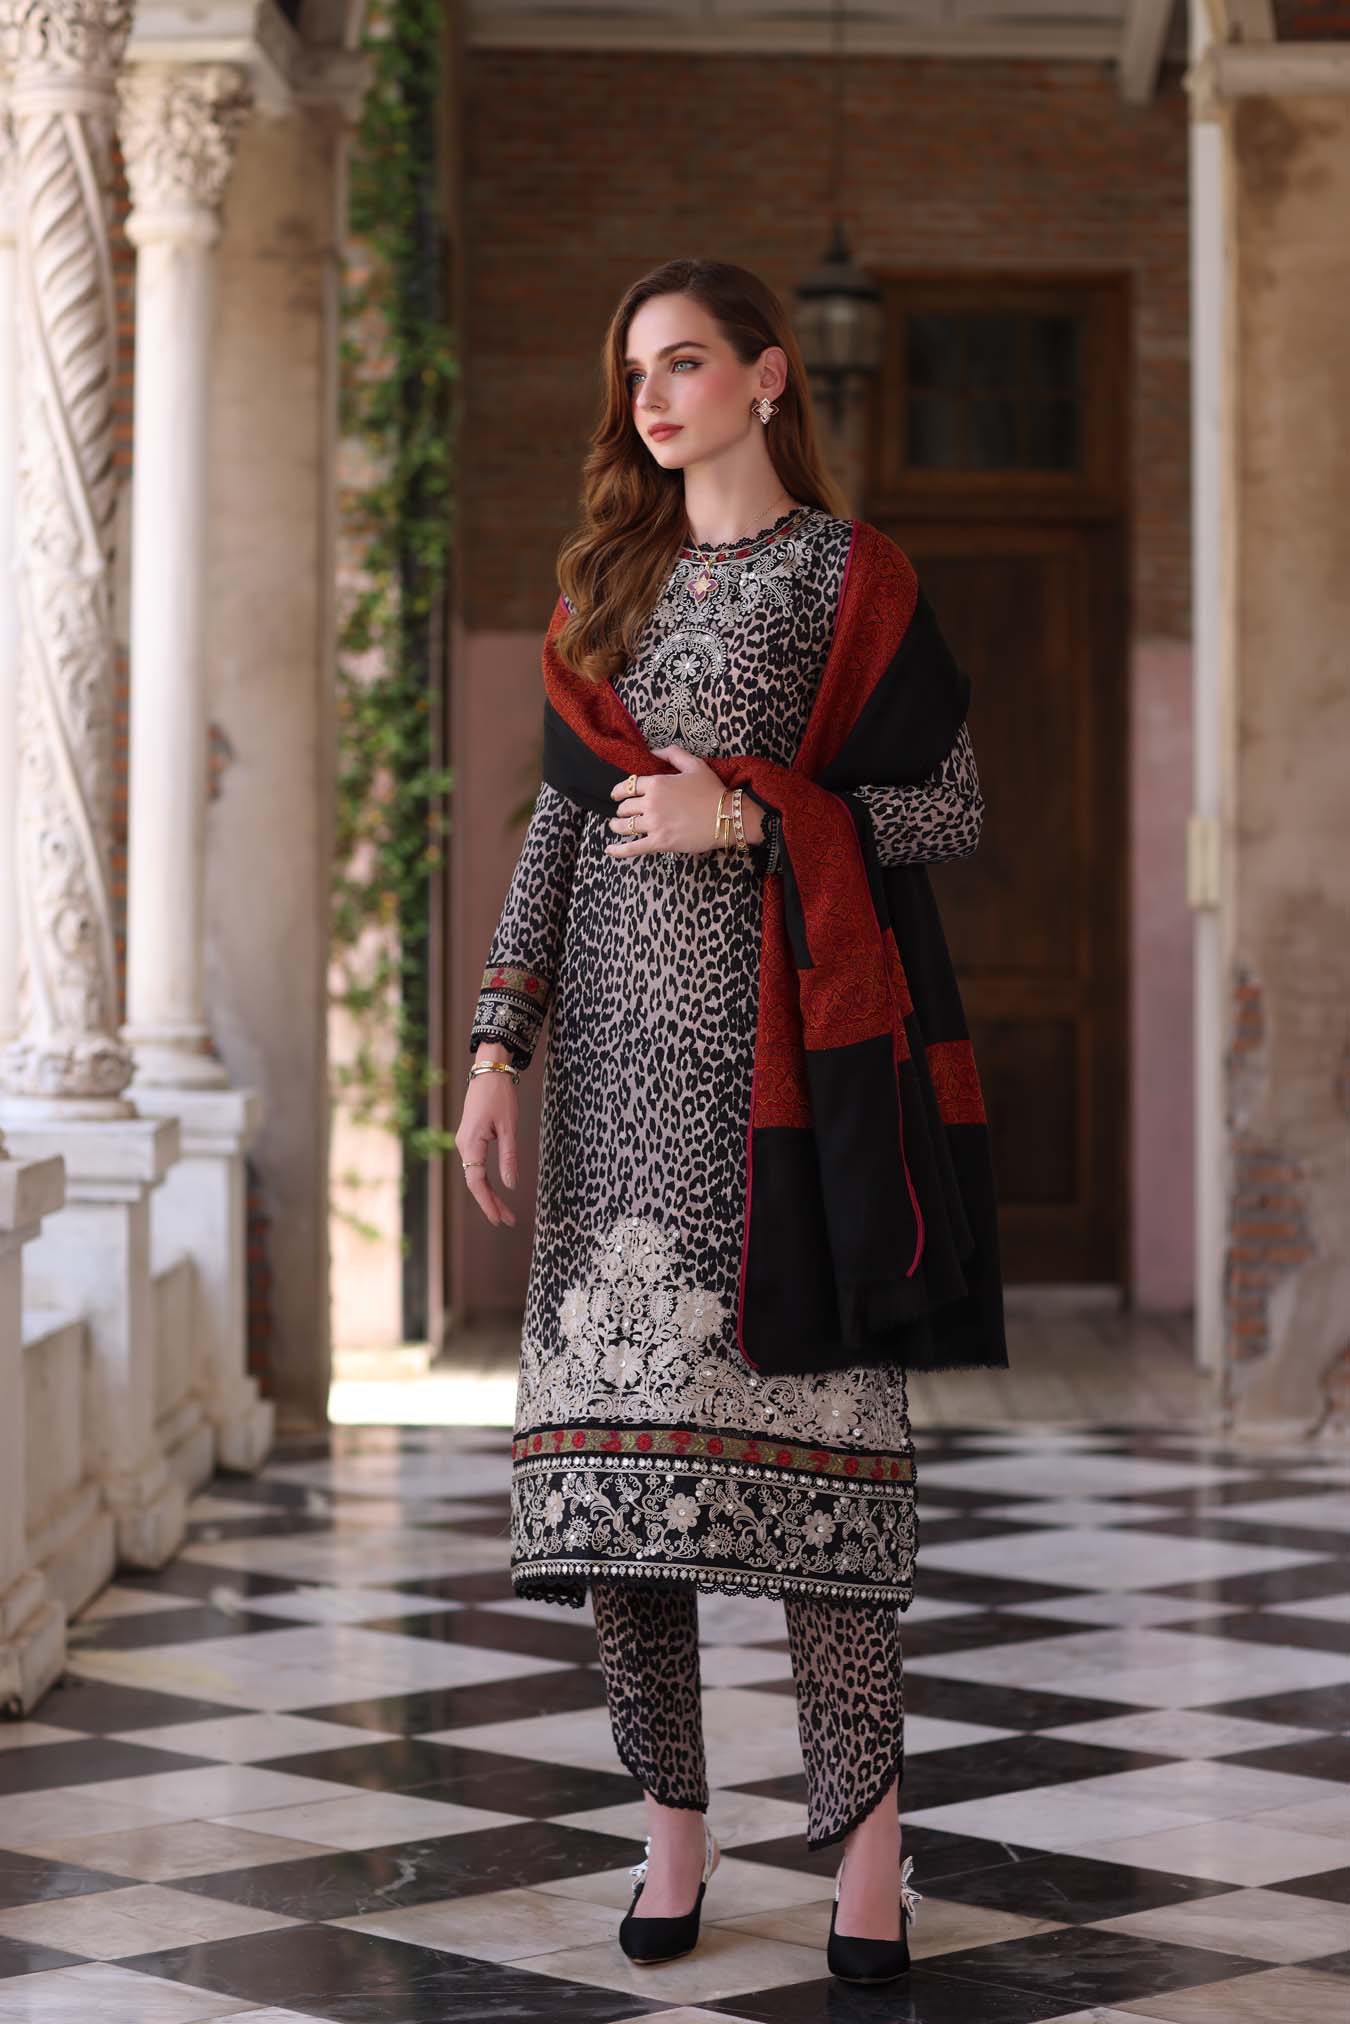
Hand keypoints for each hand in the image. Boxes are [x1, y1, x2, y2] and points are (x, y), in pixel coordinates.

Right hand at [454, 1051, 519, 1226]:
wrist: (489, 1072)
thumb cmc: (500, 1096)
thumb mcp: (509, 1127)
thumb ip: (509, 1157)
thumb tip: (511, 1185)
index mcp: (471, 1144)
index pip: (476, 1182)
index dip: (487, 1203)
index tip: (499, 1219)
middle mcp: (463, 1146)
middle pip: (475, 1183)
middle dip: (491, 1203)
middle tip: (508, 1221)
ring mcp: (465, 1142)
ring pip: (475, 1176)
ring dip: (490, 1194)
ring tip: (505, 1211)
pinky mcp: (470, 1139)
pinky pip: (476, 1166)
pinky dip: (486, 1182)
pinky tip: (496, 1191)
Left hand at [606, 745, 763, 857]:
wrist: (727, 817)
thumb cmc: (712, 790)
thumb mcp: (694, 764)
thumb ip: (672, 753)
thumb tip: (654, 750)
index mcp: (656, 783)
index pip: (628, 786)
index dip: (619, 791)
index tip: (617, 794)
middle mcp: (651, 803)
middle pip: (624, 807)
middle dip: (622, 809)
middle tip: (623, 811)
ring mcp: (654, 824)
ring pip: (624, 826)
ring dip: (617, 826)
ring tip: (616, 826)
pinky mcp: (659, 842)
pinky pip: (633, 848)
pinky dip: (619, 850)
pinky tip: (609, 850)